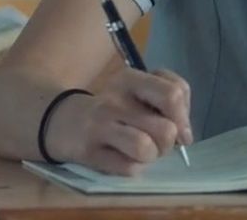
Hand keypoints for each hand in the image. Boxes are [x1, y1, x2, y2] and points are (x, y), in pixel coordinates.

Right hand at [45, 67, 192, 175]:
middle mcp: (116, 98)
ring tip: (145, 150)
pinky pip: (128, 168)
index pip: (174, 92)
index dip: (184, 116)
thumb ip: (166, 101)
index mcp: (132, 78)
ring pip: (147, 147)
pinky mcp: (89, 152)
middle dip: (171, 141)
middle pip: (166, 127)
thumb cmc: (112, 106)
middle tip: (161, 142)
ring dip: (152, 155)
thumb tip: (186, 136)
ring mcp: (101, 125)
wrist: (61, 120)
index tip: (181, 129)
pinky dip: (134, 167)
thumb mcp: (138, 90)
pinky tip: (125, 158)